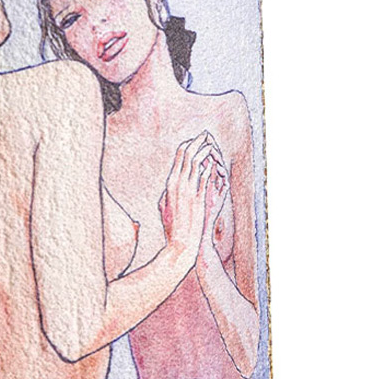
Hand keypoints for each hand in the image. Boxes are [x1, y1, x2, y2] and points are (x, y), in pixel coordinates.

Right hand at [158, 132, 224, 266]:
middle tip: (205, 135)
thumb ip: (166, 195)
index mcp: (169, 184)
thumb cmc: (172, 228)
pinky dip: (210, 168)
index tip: (195, 140)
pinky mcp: (199, 199)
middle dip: (197, 142)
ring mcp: (188, 191)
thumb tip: (168, 188)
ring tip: (212, 145)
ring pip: (196, 163)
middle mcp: (178, 185)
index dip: (187, 146)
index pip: (178, 158)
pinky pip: (205, 179)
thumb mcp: (164, 208)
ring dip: (205, 152)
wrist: (181, 243)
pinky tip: (214, 162)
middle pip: (187, 155)